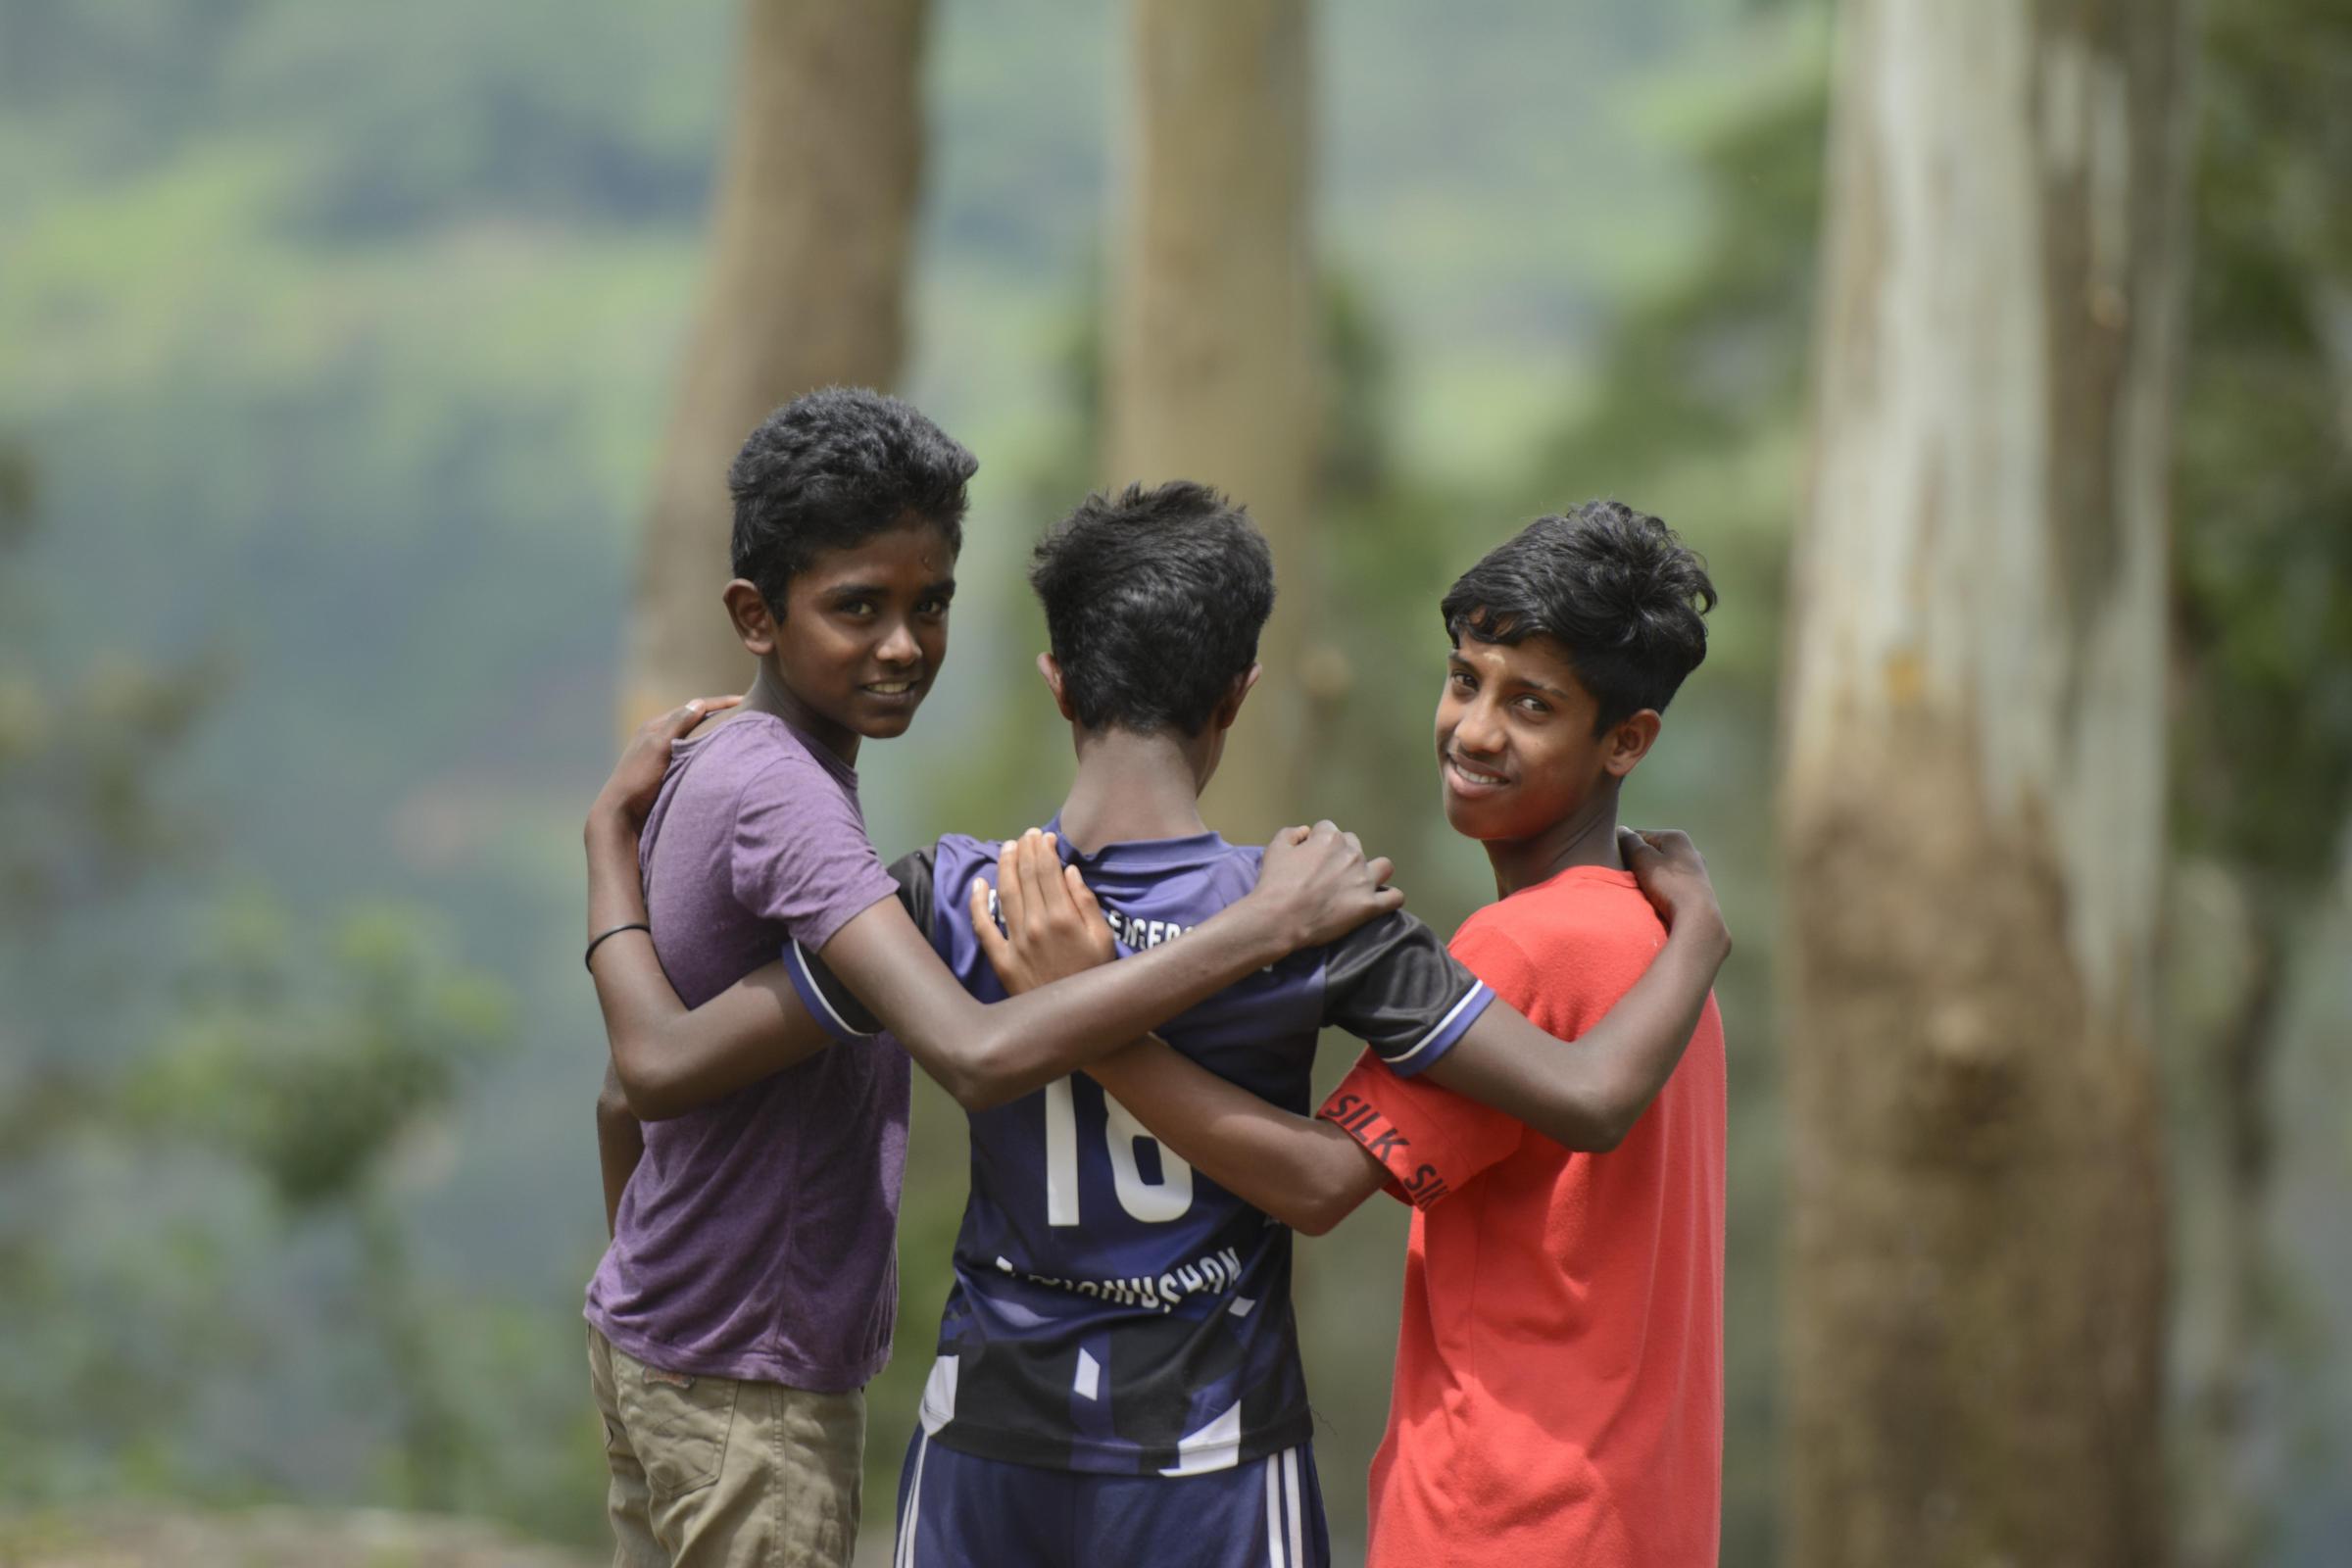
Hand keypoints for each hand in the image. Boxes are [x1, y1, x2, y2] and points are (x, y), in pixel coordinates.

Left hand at [591, 696, 739, 831]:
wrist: (620, 813)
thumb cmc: (638, 779)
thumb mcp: (657, 748)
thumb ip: (677, 725)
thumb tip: (699, 703)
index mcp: (655, 726)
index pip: (692, 708)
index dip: (718, 703)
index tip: (742, 700)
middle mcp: (658, 736)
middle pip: (693, 720)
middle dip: (717, 716)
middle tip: (744, 714)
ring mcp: (662, 754)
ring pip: (693, 738)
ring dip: (712, 734)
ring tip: (736, 733)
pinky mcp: (665, 771)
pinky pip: (691, 754)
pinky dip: (705, 750)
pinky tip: (717, 756)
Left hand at [973, 829, 1115, 995]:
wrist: (1077, 1021)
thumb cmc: (1096, 977)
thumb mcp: (1104, 940)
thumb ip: (1087, 904)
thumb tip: (1070, 871)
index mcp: (1064, 917)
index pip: (1047, 871)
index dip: (1044, 849)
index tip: (1044, 836)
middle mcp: (1036, 925)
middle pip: (1025, 877)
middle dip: (1025, 851)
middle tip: (1026, 836)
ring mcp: (1015, 942)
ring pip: (1005, 894)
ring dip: (1005, 867)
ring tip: (1007, 848)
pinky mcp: (1001, 960)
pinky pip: (984, 927)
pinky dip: (978, 903)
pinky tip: (979, 884)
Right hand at [1247, 820, 1402, 951]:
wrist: (1279, 919)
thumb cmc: (1274, 884)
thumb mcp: (1274, 849)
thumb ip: (1291, 833)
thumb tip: (1306, 831)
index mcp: (1330, 838)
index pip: (1328, 829)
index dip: (1317, 843)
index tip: (1310, 858)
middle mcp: (1352, 854)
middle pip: (1354, 845)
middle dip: (1343, 856)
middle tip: (1329, 875)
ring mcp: (1364, 880)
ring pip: (1384, 866)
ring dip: (1374, 871)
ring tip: (1360, 884)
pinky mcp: (1370, 905)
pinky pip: (1395, 897)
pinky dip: (1390, 898)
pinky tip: (1379, 902)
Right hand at [1619, 826, 1729, 956]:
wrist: (1696, 916)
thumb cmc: (1668, 884)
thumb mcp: (1642, 858)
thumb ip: (1629, 842)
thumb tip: (1622, 830)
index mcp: (1676, 837)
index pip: (1640, 836)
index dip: (1626, 849)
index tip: (1619, 864)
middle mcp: (1689, 850)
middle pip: (1653, 853)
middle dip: (1639, 863)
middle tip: (1630, 878)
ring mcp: (1695, 870)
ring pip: (1662, 869)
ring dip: (1651, 878)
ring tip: (1644, 891)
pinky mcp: (1698, 889)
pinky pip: (1672, 883)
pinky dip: (1663, 889)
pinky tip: (1658, 899)